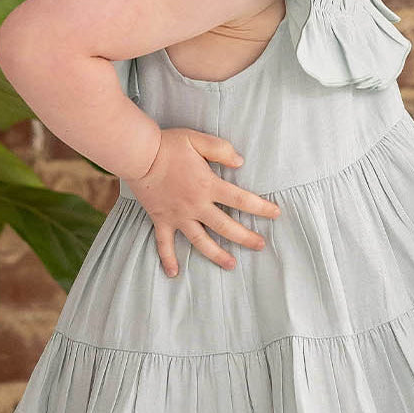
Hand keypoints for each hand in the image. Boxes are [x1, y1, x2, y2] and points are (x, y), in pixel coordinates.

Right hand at [129, 127, 280, 276]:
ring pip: (201, 241)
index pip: (241, 200)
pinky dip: (168, 259)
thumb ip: (221, 150)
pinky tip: (174, 273)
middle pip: (226, 227)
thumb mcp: (198, 139)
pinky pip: (165, 244)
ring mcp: (178, 216)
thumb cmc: (168, 145)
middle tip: (260, 246)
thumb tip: (240, 162)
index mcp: (208, 185)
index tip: (276, 213)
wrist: (138, 154)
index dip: (261, 207)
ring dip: (217, 254)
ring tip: (231, 265)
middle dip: (246, 238)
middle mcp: (196, 205)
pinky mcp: (161, 220)